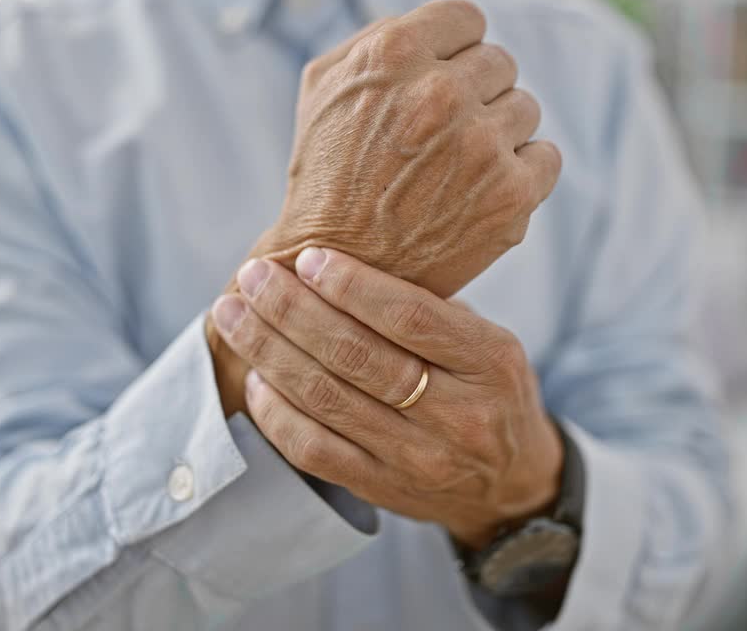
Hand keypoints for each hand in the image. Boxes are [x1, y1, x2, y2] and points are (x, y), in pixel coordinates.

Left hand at [211, 247, 563, 548]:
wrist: (511, 485)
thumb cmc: (487, 390)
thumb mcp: (487, 340)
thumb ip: (428, 308)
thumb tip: (344, 255)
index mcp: (490, 362)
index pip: (410, 318)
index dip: (351, 286)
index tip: (307, 257)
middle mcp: (458, 416)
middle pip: (357, 357)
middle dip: (293, 310)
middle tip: (254, 276)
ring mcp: (418, 459)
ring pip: (327, 400)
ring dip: (270, 352)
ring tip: (235, 316)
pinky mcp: (383, 490)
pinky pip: (315, 450)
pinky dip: (276, 412)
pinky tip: (254, 377)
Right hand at [260, 0, 559, 293]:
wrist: (334, 271)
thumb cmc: (326, 175)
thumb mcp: (323, 87)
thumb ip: (378, 37)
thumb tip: (438, 28)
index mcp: (395, 53)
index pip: (468, 19)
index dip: (454, 50)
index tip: (440, 79)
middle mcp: (440, 93)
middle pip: (499, 62)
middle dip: (474, 93)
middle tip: (442, 134)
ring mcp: (480, 144)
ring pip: (525, 107)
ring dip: (497, 132)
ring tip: (456, 166)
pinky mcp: (511, 194)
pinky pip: (545, 156)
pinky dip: (521, 172)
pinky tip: (481, 190)